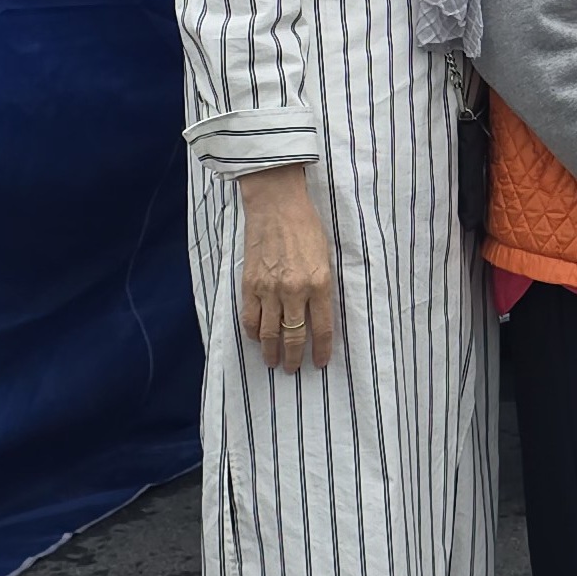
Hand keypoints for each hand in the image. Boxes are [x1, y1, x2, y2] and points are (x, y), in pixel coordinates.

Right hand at [237, 166, 338, 372]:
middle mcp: (294, 291)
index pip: (323, 328)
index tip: (321, 363)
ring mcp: (269, 289)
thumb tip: (320, 314)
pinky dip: (253, 333)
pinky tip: (257, 340)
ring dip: (271, 352)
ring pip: (269, 333)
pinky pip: (250, 318)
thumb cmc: (307, 227)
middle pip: (294, 336)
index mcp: (320, 283)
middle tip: (294, 369)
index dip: (322, 350)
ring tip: (273, 362)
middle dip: (295, 358)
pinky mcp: (250, 284)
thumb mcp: (327, 256)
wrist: (276, 206)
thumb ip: (323, 286)